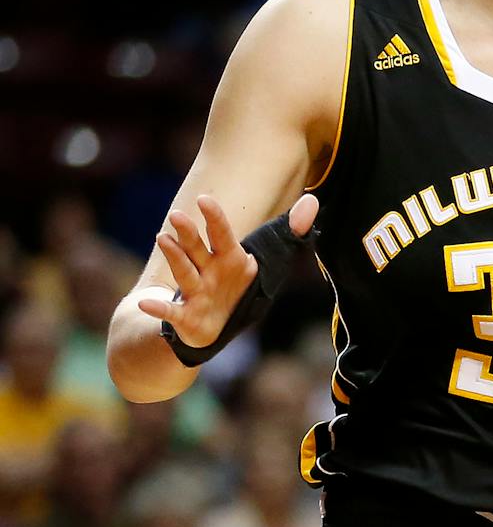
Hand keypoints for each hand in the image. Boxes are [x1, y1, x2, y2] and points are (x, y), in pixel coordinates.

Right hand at [137, 192, 317, 348]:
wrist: (210, 326)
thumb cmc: (239, 287)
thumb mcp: (268, 264)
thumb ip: (288, 233)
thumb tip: (312, 201)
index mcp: (230, 259)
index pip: (222, 235)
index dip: (215, 219)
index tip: (205, 199)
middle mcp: (208, 271)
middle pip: (197, 248)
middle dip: (188, 233)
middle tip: (177, 215)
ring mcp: (195, 292)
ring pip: (185, 273)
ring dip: (174, 257)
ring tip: (162, 239)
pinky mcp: (185, 317)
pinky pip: (171, 313)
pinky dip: (159, 309)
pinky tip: (145, 305)